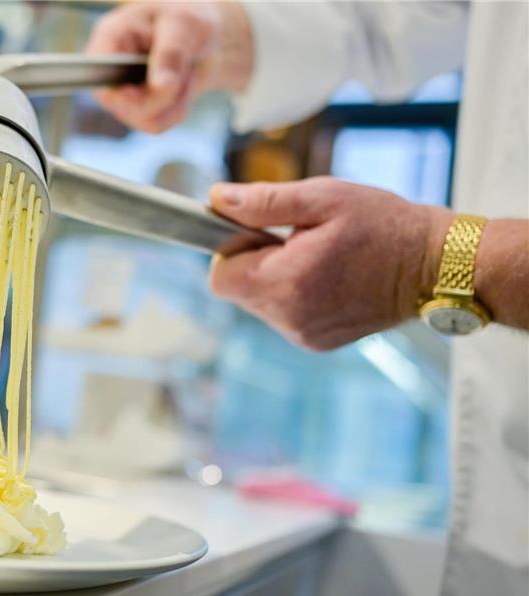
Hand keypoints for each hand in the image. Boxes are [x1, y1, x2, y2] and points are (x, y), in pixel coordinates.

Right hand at [85, 2, 253, 132]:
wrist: (205, 40)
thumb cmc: (188, 20)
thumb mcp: (184, 25)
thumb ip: (170, 53)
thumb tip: (161, 85)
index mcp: (112, 37)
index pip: (99, 74)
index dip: (121, 93)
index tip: (146, 92)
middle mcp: (111, 68)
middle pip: (124, 106)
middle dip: (163, 96)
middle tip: (186, 71)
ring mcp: (122, 93)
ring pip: (144, 120)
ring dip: (175, 102)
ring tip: (185, 74)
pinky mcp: (136, 110)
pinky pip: (156, 125)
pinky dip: (177, 110)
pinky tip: (182, 88)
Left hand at [208, 177, 452, 350]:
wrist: (435, 266)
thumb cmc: (382, 225)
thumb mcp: (322, 198)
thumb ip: (263, 202)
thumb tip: (215, 199)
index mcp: (285, 283)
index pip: (220, 277)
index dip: (232, 249)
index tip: (260, 232)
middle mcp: (289, 318)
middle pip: (238, 290)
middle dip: (256, 261)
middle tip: (297, 240)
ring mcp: (303, 335)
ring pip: (260, 303)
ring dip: (275, 278)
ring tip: (317, 257)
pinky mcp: (316, 342)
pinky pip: (284, 316)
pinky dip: (294, 296)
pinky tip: (328, 277)